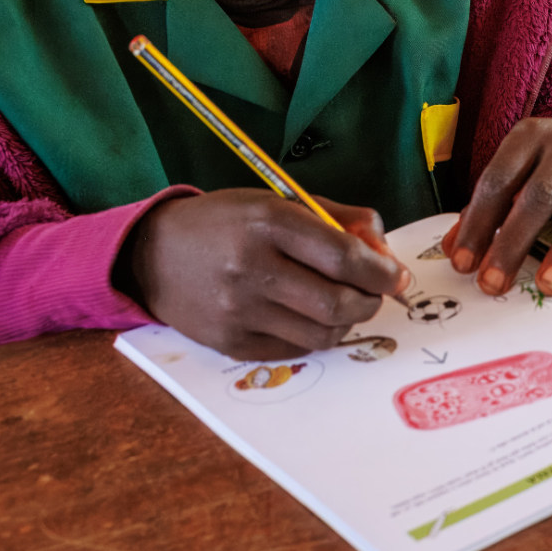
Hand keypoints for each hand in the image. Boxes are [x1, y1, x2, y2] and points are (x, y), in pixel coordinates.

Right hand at [126, 190, 410, 361]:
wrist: (154, 254)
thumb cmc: (226, 222)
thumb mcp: (278, 201)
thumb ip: (337, 218)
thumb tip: (383, 250)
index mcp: (268, 223)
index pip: (343, 257)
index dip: (381, 271)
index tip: (397, 276)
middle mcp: (252, 269)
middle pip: (336, 303)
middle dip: (370, 301)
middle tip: (376, 294)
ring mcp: (238, 312)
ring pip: (320, 334)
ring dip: (347, 323)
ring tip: (345, 305)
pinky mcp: (229, 344)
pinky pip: (292, 350)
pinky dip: (314, 337)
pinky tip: (310, 318)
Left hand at [442, 118, 551, 296]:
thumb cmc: (550, 166)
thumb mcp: (516, 173)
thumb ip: (486, 208)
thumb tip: (454, 250)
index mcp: (529, 135)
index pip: (499, 180)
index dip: (479, 223)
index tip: (464, 264)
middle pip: (540, 193)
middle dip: (514, 242)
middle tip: (496, 284)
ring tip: (548, 285)